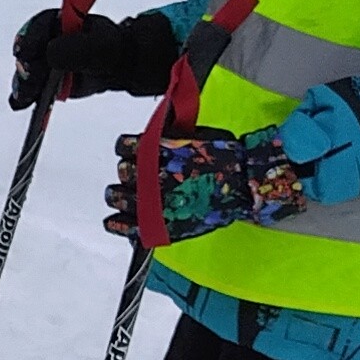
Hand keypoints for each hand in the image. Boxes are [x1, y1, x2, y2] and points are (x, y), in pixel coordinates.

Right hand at [10, 5, 180, 112]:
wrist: (117, 68)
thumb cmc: (110, 50)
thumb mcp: (99, 46)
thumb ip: (77, 48)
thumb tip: (49, 54)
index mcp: (60, 21)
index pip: (38, 26)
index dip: (30, 38)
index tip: (26, 53)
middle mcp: (46, 39)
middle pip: (27, 51)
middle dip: (26, 66)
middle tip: (30, 79)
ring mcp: (43, 60)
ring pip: (25, 71)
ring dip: (23, 84)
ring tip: (25, 97)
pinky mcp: (42, 80)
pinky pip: (29, 87)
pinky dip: (24, 96)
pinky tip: (21, 103)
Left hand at [108, 127, 310, 242]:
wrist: (246, 184)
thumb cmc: (225, 156)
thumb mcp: (195, 135)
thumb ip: (168, 136)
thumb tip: (151, 133)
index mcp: (158, 150)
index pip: (124, 146)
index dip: (127, 147)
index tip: (130, 149)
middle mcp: (151, 175)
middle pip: (123, 171)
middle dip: (128, 171)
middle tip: (133, 175)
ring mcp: (153, 202)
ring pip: (118, 197)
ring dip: (118, 195)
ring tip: (120, 196)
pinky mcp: (158, 225)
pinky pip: (127, 226)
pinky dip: (117, 223)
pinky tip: (113, 220)